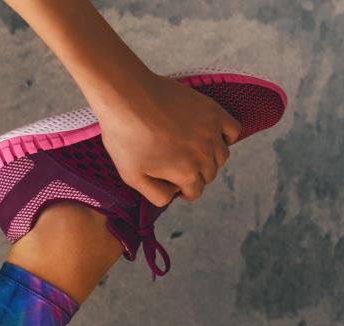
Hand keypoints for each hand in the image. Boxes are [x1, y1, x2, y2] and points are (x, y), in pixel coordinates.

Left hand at [93, 71, 242, 206]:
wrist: (127, 96)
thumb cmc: (125, 136)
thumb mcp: (131, 176)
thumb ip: (156, 194)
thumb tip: (173, 197)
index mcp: (185, 172)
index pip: (195, 192)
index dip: (182, 191)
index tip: (170, 183)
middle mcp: (204, 153)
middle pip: (209, 175)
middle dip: (194, 176)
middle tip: (175, 166)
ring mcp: (211, 131)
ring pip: (221, 156)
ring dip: (209, 159)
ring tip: (188, 152)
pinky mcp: (213, 111)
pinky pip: (233, 130)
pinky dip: (226, 137)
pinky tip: (209, 137)